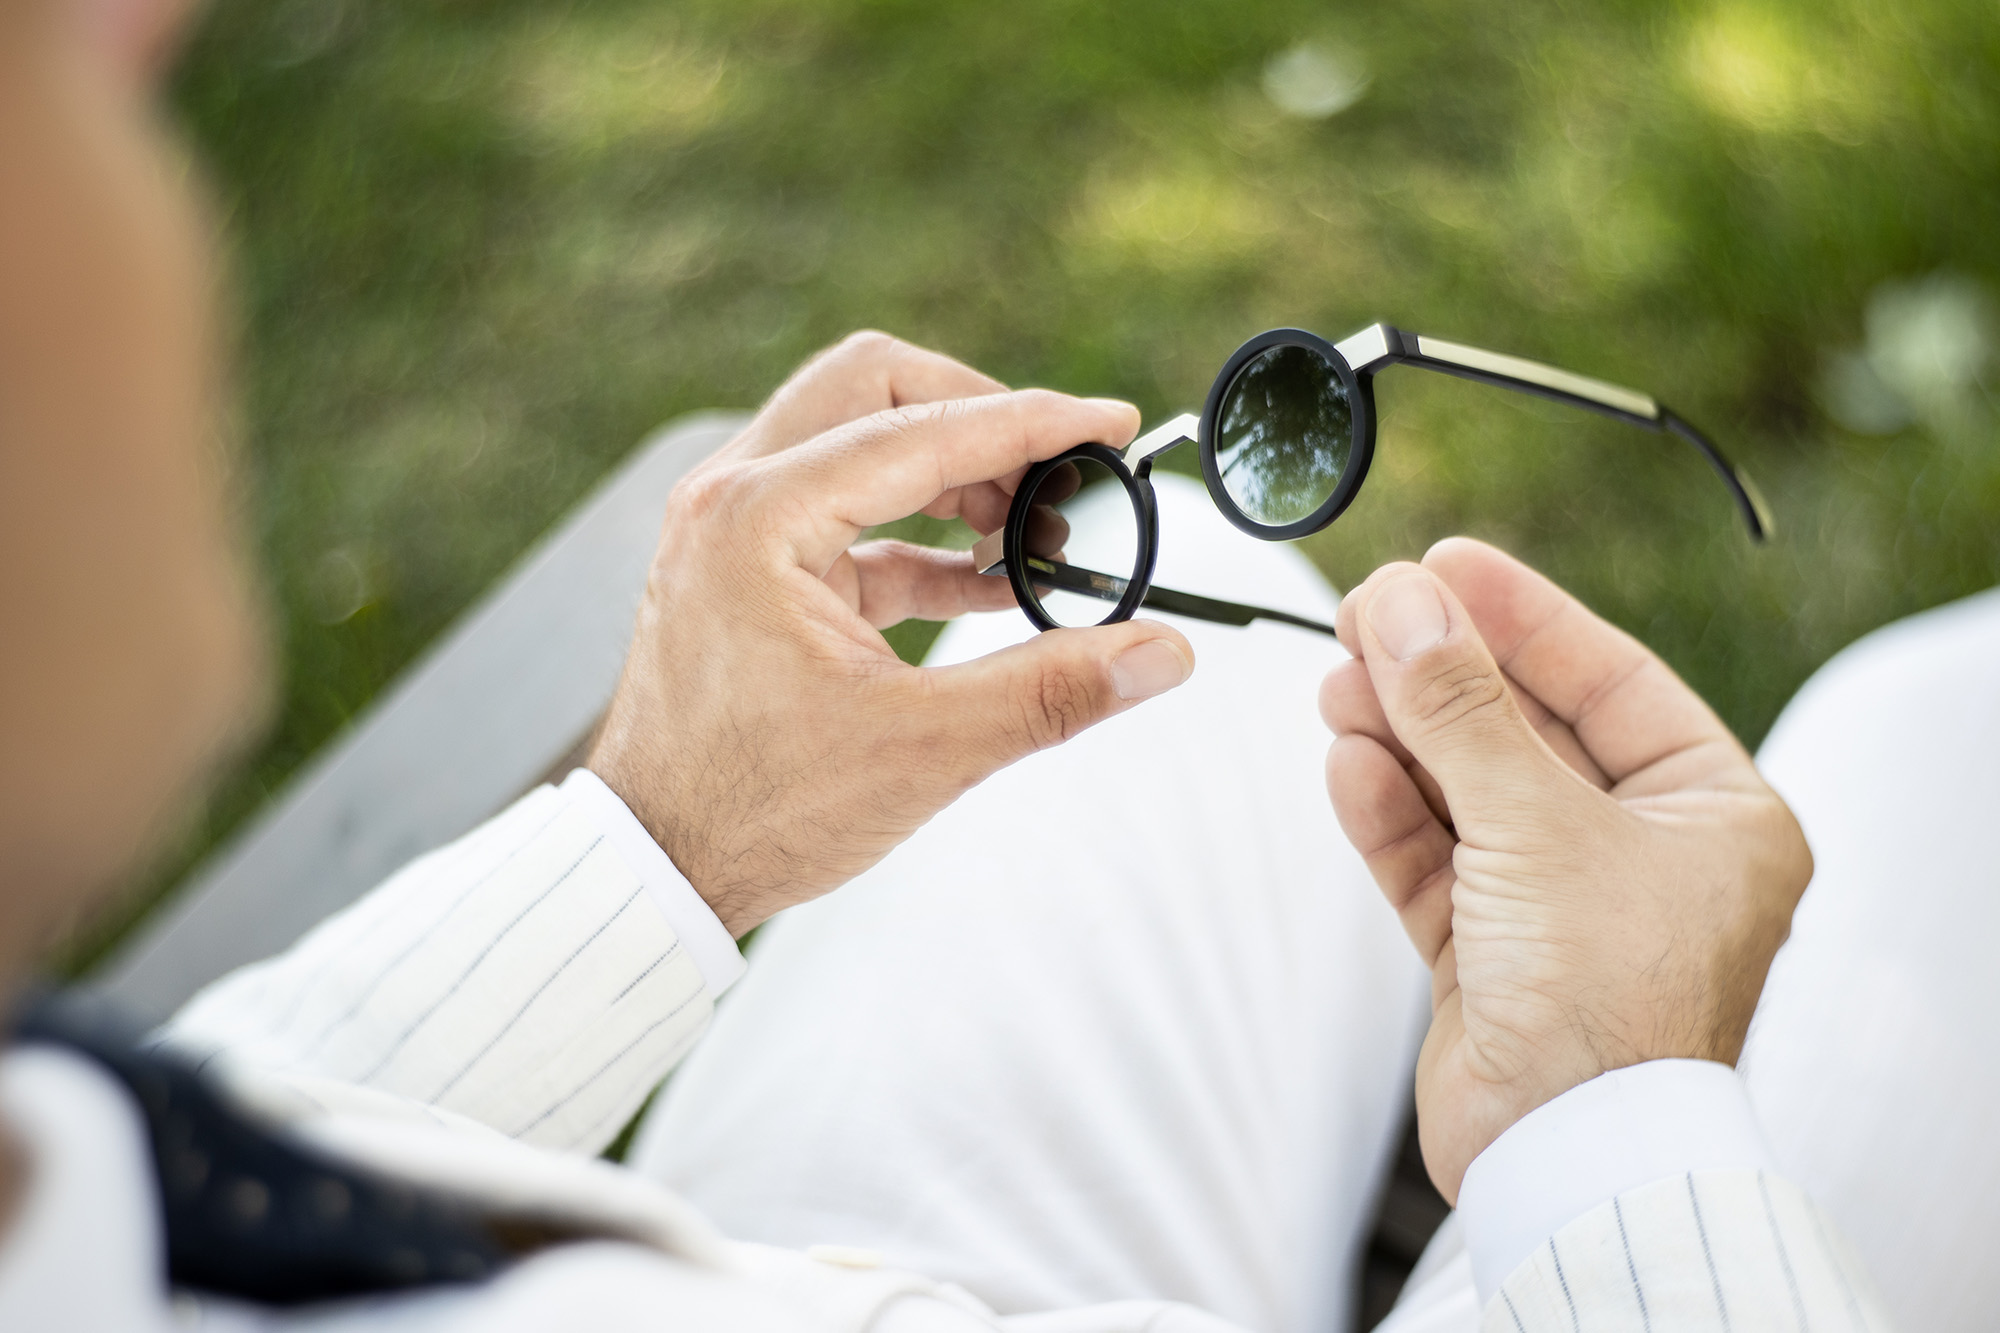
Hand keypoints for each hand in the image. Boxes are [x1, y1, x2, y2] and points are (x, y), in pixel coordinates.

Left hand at [588, 332, 1194, 936]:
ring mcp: (733, 529)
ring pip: (862, 444)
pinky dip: (924, 536)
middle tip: (1061, 471)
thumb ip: (1050, 690)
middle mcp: (732, 497)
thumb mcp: (922, 749)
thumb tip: (1160, 653)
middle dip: (981, 419)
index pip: (923, 429)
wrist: (658, 866)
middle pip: (877, 389)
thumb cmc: (754, 810)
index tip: (1109, 422)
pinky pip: (852, 516)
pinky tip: (991, 582)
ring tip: (1036, 538)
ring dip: (955, 478)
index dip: (1033, 421)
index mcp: (758, 517)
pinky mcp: (750, 569)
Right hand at [1319, 539, 1808, 1202]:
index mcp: (1715, 815)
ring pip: (1471, 792)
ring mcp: (1563, 905)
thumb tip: (1399, 604)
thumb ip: (1460, 711)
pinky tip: (1348, 765)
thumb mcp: (1535, 824)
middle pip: (1528, 731)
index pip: (1613, 680)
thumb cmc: (1604, 1001)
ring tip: (1336, 686)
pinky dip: (1390, 814)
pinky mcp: (1494, 955)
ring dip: (1403, 738)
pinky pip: (1437, 859)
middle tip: (1365, 619)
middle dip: (1443, 677)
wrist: (1562, 1158)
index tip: (1444, 562)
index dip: (1525, 615)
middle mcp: (1645, 855)